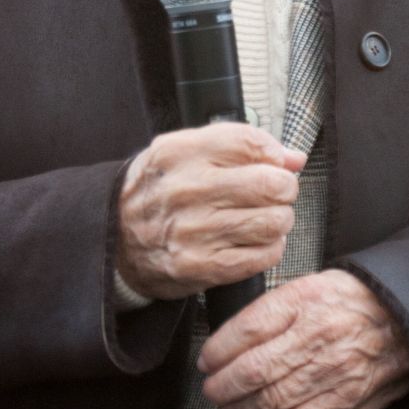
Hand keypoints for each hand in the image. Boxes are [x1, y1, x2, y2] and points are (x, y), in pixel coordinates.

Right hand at [116, 123, 305, 300]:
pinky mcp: (202, 266)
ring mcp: (194, 231)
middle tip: (274, 194)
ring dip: (279, 220)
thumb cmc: (158, 192)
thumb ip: (238, 146)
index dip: (274, 154)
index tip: (275, 164)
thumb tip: (294, 158)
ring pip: (273, 221)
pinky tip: (254, 242)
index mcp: (179, 153)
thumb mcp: (183, 153)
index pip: (249, 142)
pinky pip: (263, 255)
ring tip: (263, 219)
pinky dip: (270, 248)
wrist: (114, 240)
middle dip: (283, 189)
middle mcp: (186, 190)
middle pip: (270, 183)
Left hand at [197, 268, 408, 408]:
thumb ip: (273, 309)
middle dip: (222, 385)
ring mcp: (333, 373)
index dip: (218, 349)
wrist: (408, 320)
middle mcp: (318, 337)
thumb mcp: (312, 284)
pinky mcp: (344, 402)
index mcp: (306, 302)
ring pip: (271, 401)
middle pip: (255, 370)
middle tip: (211, 388)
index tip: (206, 359)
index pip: (248, 329)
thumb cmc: (354, 301)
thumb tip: (229, 338)